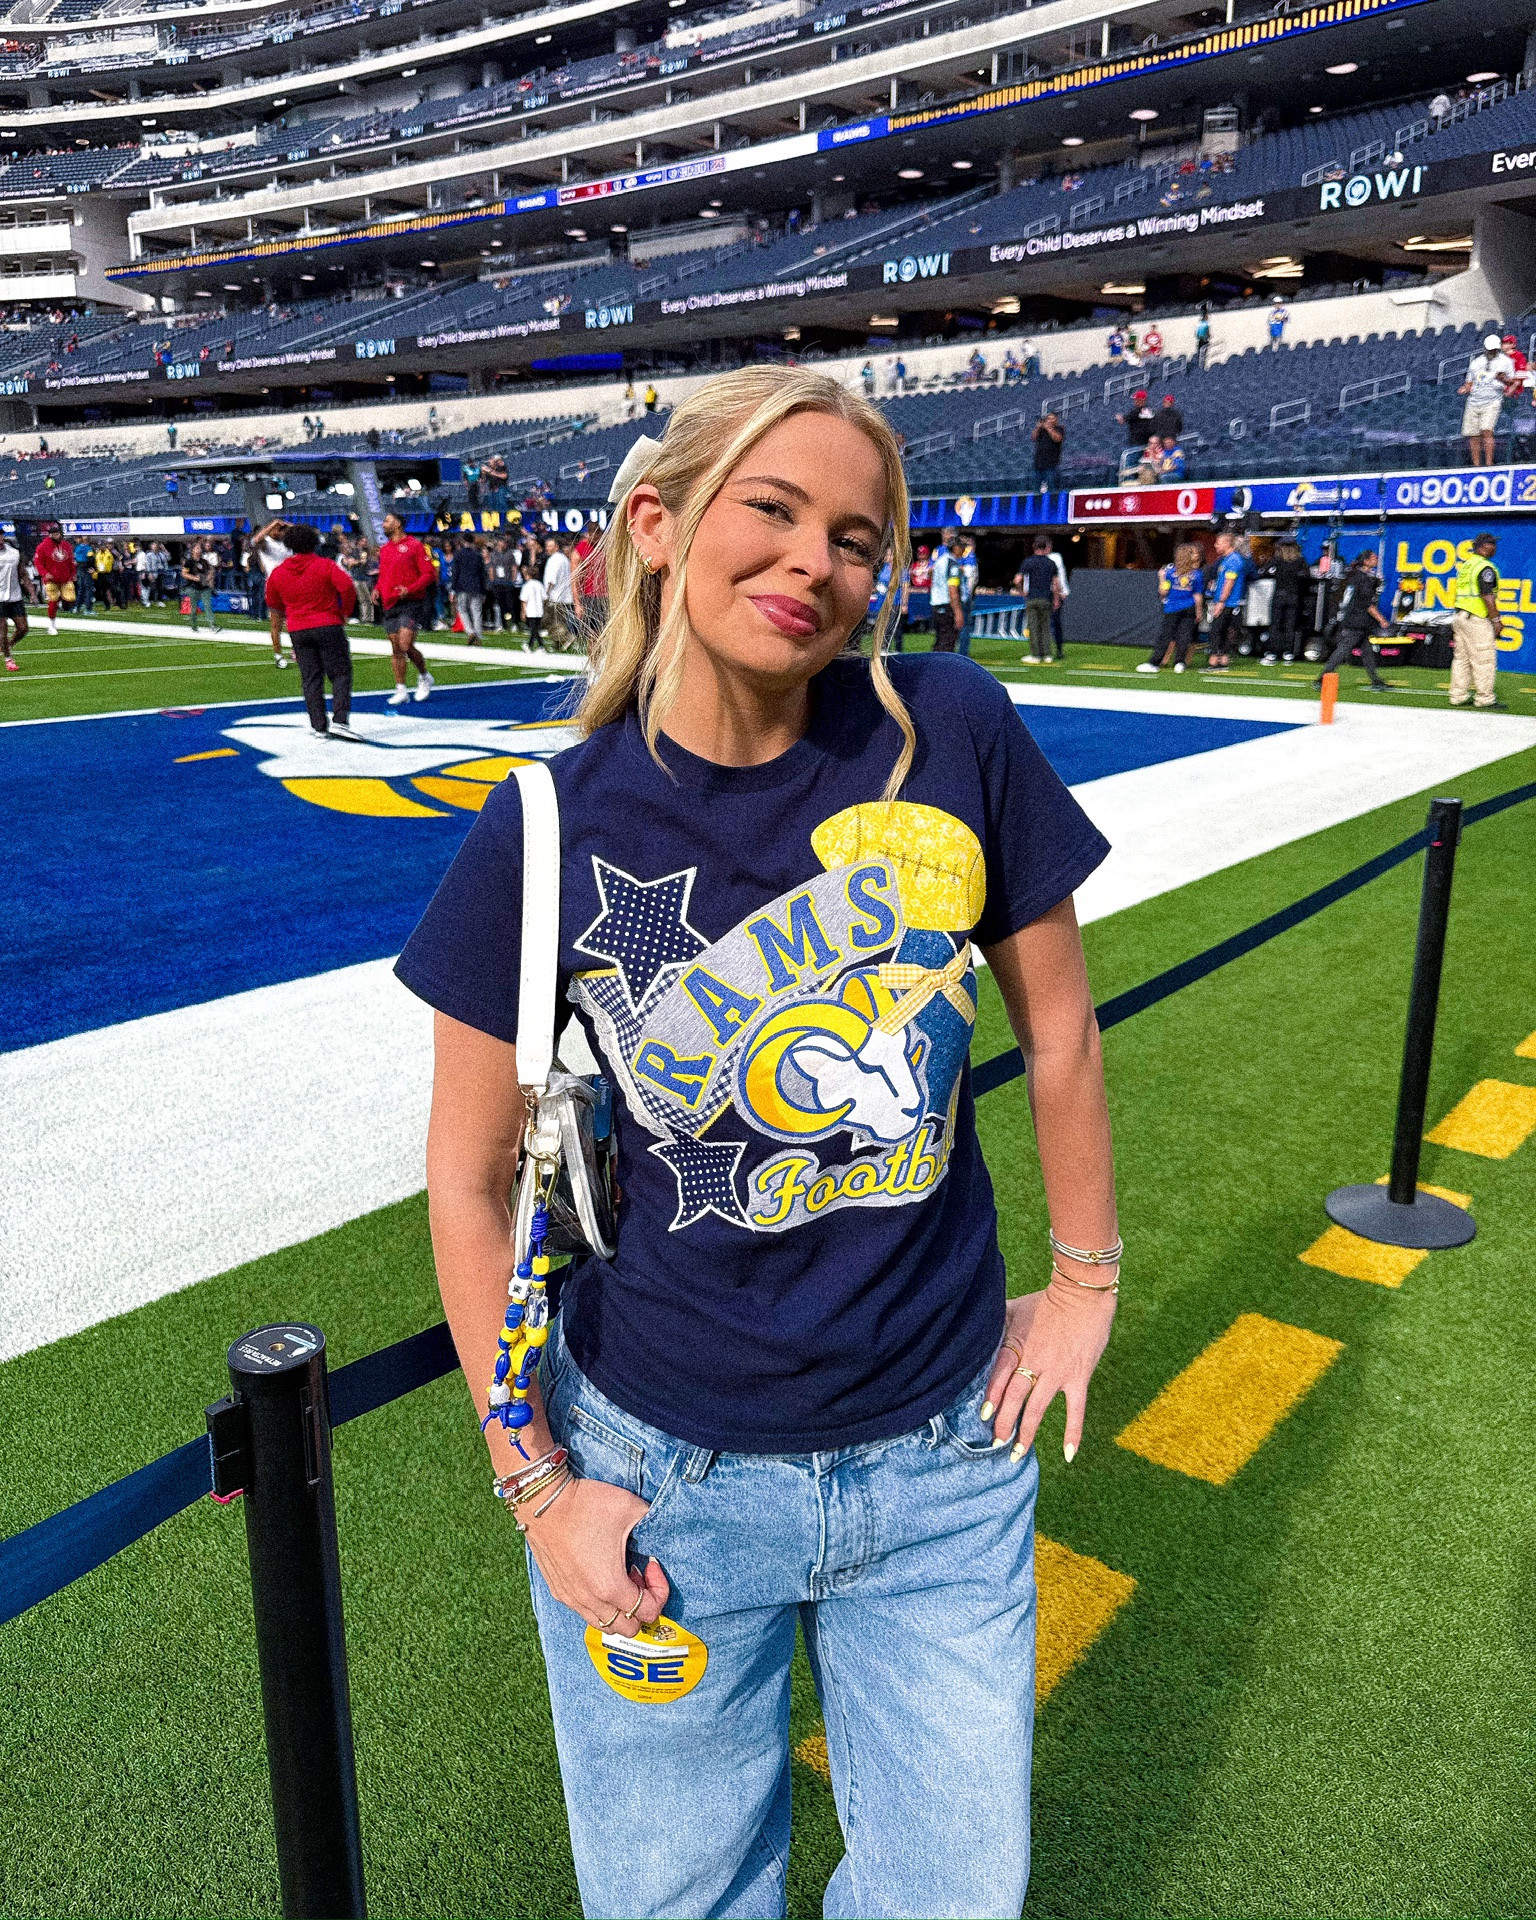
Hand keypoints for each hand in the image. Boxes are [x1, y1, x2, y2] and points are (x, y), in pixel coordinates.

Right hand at [522, 1475, 669, 1627]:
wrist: (542, 1502)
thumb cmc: (585, 1504)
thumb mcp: (631, 1507)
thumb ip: (653, 1522)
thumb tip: (659, 1530)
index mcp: (611, 1586)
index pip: (649, 1613)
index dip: (659, 1590)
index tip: (651, 1564)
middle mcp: (590, 1600)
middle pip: (628, 1629)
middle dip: (640, 1606)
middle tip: (636, 1574)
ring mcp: (571, 1598)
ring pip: (604, 1624)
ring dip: (618, 1607)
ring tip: (618, 1574)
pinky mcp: (558, 1590)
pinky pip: (584, 1612)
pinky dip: (599, 1603)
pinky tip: (597, 1571)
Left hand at [981, 1276, 1115, 1462]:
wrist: (1082, 1294)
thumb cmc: (1046, 1300)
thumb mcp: (1015, 1308)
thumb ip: (997, 1322)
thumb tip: (975, 1331)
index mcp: (1016, 1344)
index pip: (999, 1374)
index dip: (990, 1396)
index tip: (984, 1416)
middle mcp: (1034, 1361)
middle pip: (1014, 1396)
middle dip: (1003, 1421)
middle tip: (996, 1442)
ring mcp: (1057, 1371)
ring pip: (1037, 1407)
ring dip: (1027, 1432)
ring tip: (1017, 1453)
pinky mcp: (1078, 1376)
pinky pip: (1075, 1409)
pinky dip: (1073, 1432)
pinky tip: (1068, 1454)